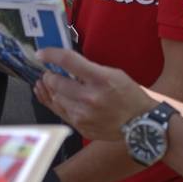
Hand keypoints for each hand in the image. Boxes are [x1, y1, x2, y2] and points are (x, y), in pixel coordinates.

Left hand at [34, 49, 154, 141]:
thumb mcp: (113, 73)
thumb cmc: (127, 94)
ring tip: (50, 85)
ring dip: (51, 90)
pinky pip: (61, 113)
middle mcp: (90, 98)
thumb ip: (88, 70)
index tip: (41, 54)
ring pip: (56, 99)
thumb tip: (64, 65)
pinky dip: (56, 103)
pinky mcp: (81, 128)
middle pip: (56, 83)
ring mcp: (84, 116)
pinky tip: (51, 96)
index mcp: (100, 79)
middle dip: (49, 76)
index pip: (68, 61)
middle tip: (49, 73)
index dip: (51, 55)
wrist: (140, 123)